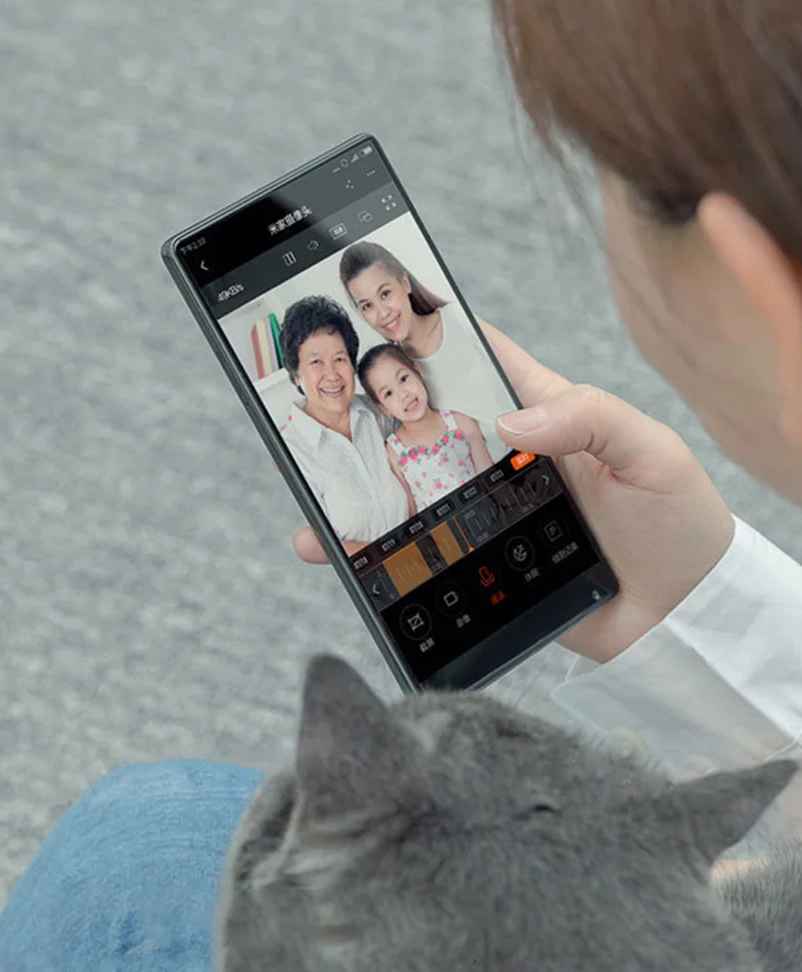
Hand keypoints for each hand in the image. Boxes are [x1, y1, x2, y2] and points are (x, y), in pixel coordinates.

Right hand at [293, 321, 734, 663]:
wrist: (683, 618)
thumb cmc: (679, 524)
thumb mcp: (651, 454)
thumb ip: (590, 420)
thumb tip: (510, 423)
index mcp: (547, 417)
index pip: (485, 363)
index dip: (438, 338)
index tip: (382, 322)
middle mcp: (508, 460)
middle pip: (431, 427)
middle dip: (378, 419)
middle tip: (326, 413)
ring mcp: (492, 511)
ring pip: (416, 491)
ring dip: (365, 493)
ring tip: (320, 500)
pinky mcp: (485, 560)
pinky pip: (427, 551)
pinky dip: (385, 553)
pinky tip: (346, 554)